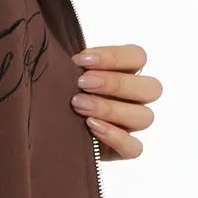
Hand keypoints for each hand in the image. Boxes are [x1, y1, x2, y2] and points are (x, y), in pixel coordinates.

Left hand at [70, 43, 162, 158]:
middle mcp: (135, 97)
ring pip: (144, 116)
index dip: (114, 57)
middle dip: (115, 83)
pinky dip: (116, 137)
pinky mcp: (124, 149)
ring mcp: (132, 124)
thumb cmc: (60, 92)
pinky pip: (134, 147)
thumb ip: (73, 61)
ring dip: (111, 108)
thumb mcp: (65, 72)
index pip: (138, 57)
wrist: (47, 127)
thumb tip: (65, 47)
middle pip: (149, 88)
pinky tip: (92, 127)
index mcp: (126, 71)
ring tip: (79, 105)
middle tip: (82, 83)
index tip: (82, 60)